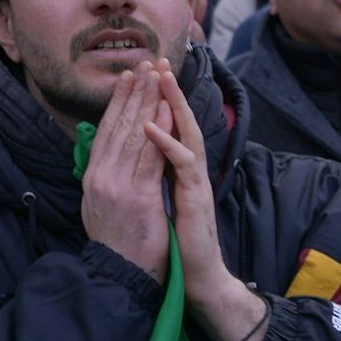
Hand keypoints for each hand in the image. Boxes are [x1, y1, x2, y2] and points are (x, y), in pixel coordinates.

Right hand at [81, 65, 172, 285]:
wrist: (121, 278)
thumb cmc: (119, 246)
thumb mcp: (101, 207)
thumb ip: (105, 180)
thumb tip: (106, 159)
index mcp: (92, 179)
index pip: (105, 132)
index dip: (118, 103)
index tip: (129, 79)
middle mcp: (100, 178)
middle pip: (118, 126)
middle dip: (134, 93)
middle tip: (145, 64)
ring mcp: (117, 186)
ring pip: (134, 134)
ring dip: (147, 102)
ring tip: (157, 76)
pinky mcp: (137, 196)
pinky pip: (151, 155)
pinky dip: (159, 129)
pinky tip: (167, 109)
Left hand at [142, 63, 267, 340]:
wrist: (198, 279)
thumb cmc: (178, 245)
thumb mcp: (162, 203)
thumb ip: (158, 179)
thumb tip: (142, 160)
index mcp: (181, 173)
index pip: (170, 129)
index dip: (159, 102)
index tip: (145, 77)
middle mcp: (191, 171)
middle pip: (181, 122)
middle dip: (168, 91)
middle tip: (156, 61)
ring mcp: (195, 182)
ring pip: (186, 133)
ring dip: (171, 104)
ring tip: (157, 78)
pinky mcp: (195, 197)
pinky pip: (182, 163)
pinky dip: (165, 141)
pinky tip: (150, 125)